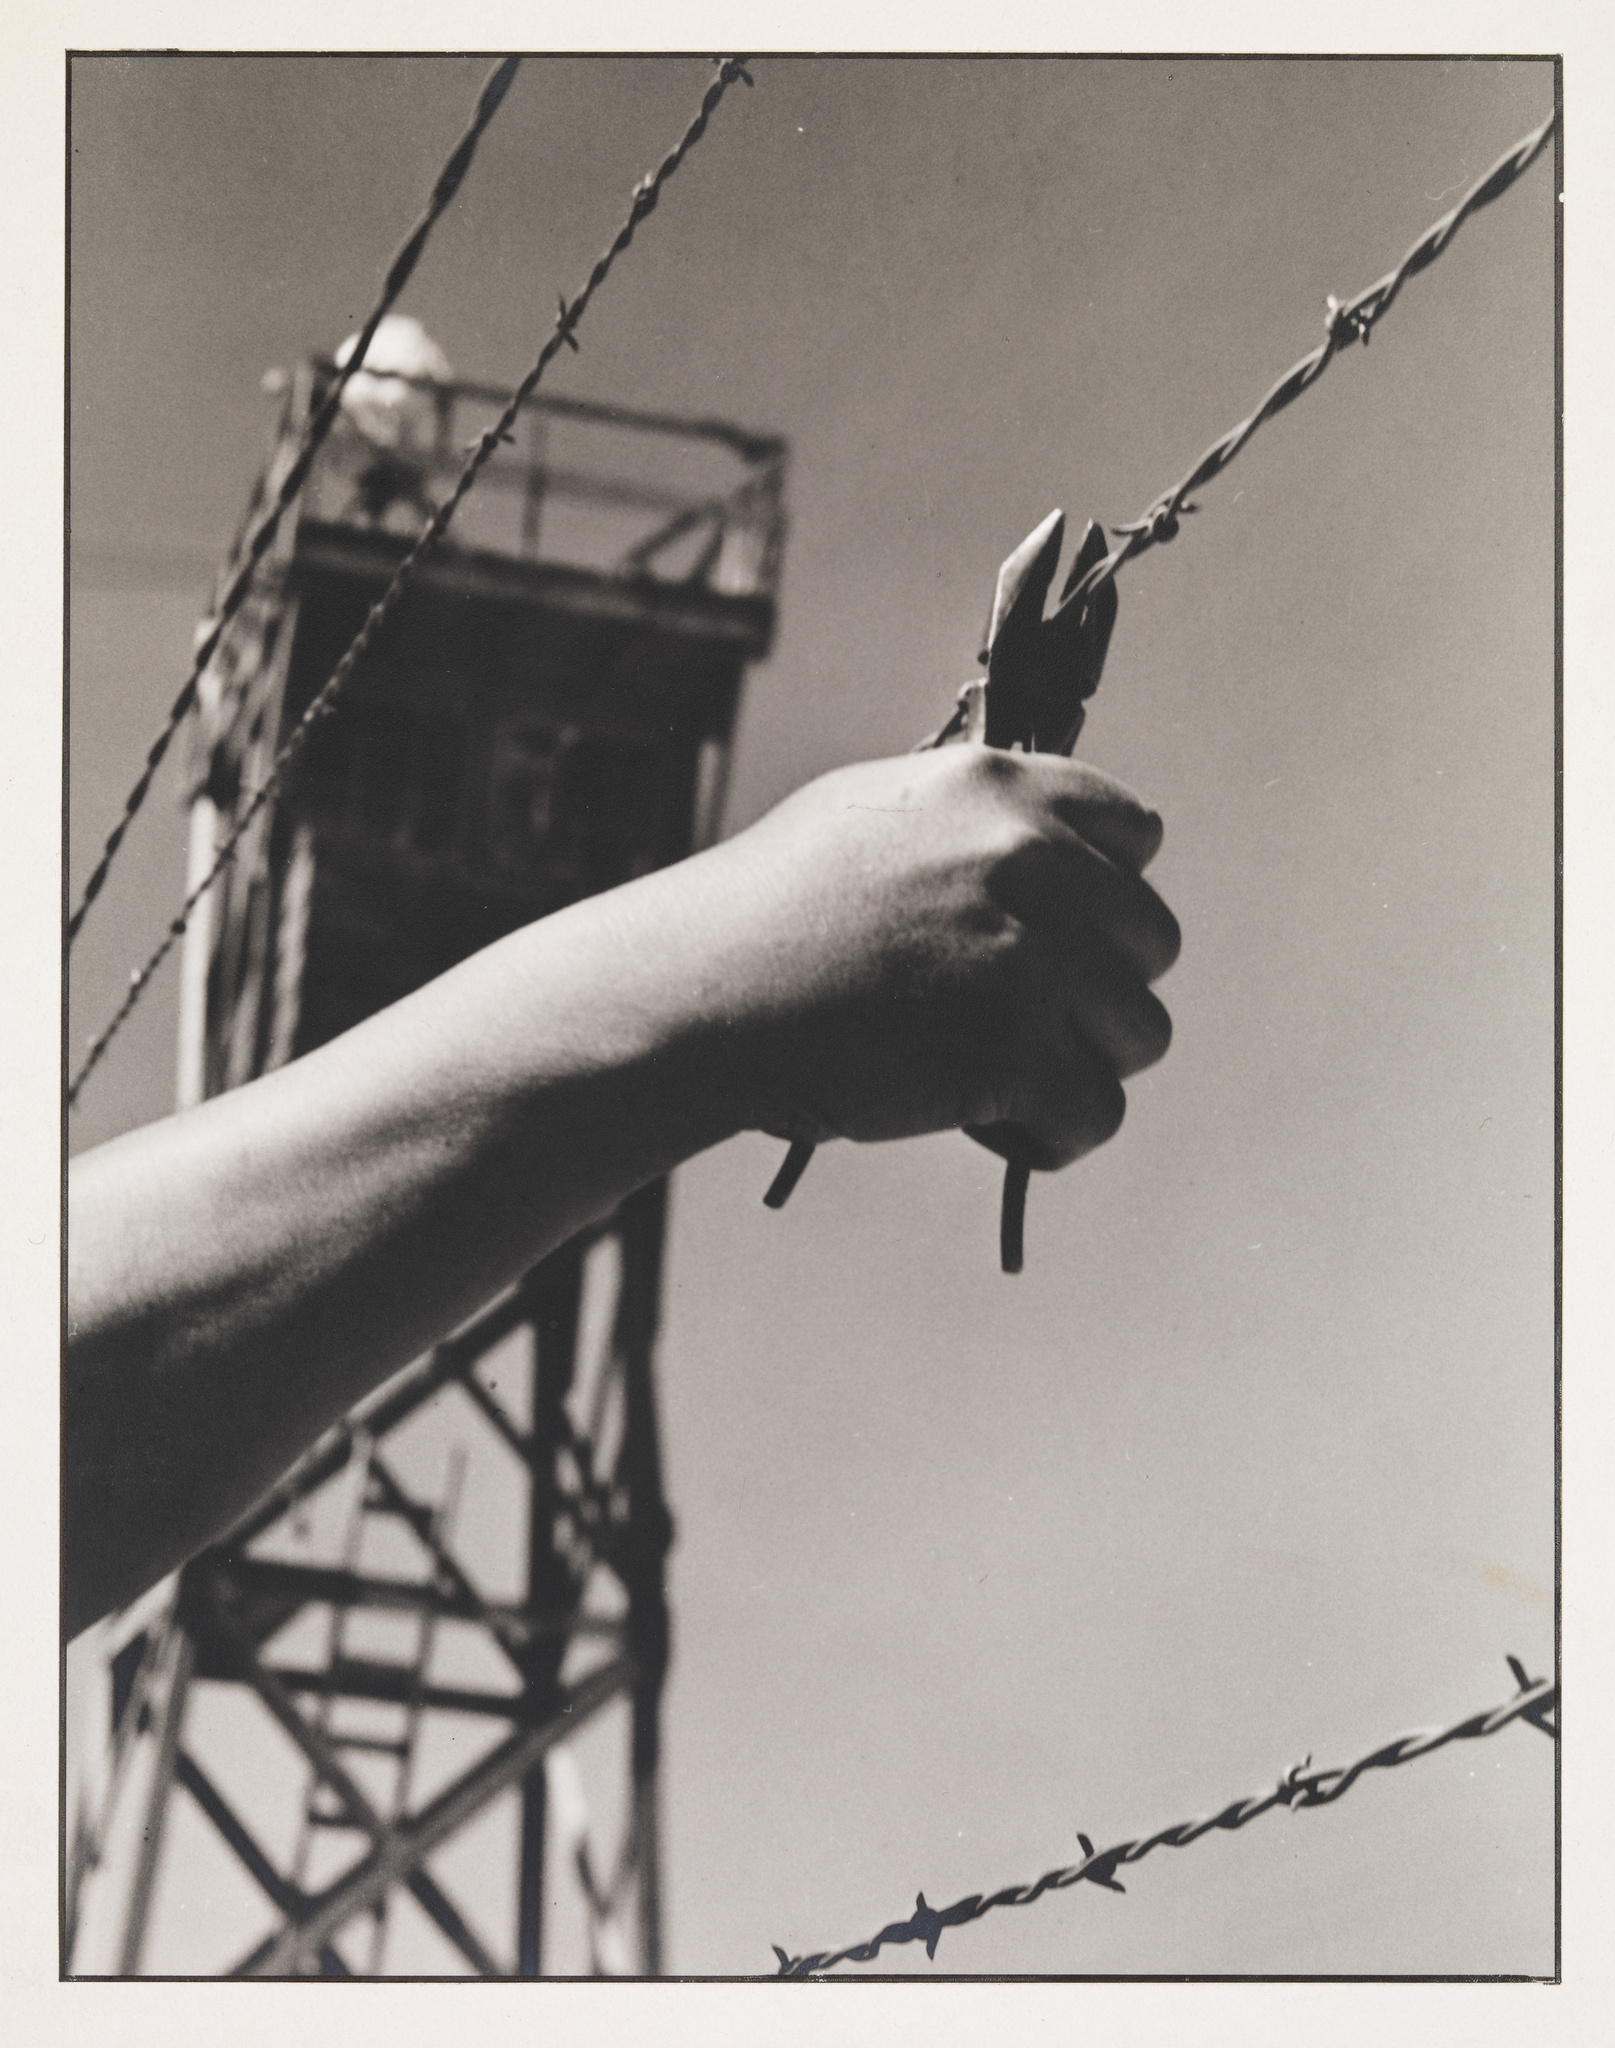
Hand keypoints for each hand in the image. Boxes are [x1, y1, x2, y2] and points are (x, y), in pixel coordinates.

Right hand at [667, 744, 1178, 1169]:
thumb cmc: (765, 916)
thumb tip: (1061, 862)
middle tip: (1007, 1023)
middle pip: (1151, 942)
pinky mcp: (1014, 1049)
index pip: (1137, 833)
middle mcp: (1031, 859)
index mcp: (1001, 790)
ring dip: (1077, 1065)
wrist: (696, 996)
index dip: (1105, 898)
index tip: (1058, 939)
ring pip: (1139, 1033)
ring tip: (990, 1075)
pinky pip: (1097, 1113)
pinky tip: (995, 1127)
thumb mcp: (875, 818)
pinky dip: (1054, 1136)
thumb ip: (977, 830)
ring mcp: (1029, 955)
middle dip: (1094, 992)